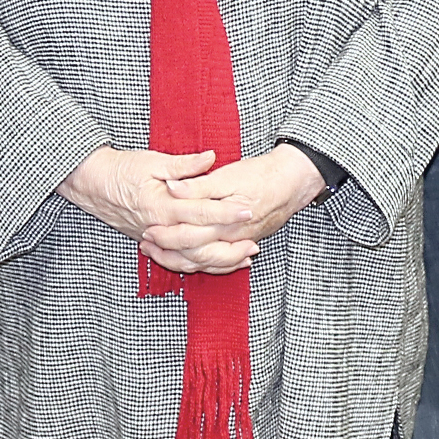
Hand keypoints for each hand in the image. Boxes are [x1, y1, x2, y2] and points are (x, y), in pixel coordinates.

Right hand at [57, 147, 253, 248]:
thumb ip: (184, 165)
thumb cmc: (122, 169)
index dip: (227, 212)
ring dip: (219, 260)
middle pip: (201, 243)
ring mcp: (156, 239)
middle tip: (254, 240)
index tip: (248, 209)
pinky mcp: (152, 243)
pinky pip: (179, 262)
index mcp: (162, 206)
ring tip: (245, 256)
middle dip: (230, 243)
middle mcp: (160, 228)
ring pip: (192, 259)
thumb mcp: (153, 160)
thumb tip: (211, 158)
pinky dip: (200, 264)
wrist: (92, 184)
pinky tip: (218, 262)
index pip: (202, 212)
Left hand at [145, 146, 327, 272]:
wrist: (292, 183)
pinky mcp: (242, 243)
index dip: (166, 235)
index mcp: (224, 221)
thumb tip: (171, 187)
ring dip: (181, 260)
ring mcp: (238, 243)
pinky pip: (219, 263)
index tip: (148, 231)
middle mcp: (231, 238)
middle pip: (194, 254)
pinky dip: (202, 264)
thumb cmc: (260, 175)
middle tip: (147, 244)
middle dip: (168, 252)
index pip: (189, 236)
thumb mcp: (228, 175)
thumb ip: (198, 184)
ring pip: (206, 263)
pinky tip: (189, 260)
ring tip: (159, 254)